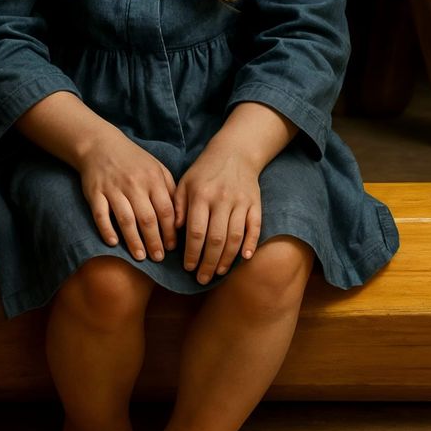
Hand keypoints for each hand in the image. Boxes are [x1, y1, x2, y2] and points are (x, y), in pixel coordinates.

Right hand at [74, 128, 178, 262]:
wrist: (100, 144)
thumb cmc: (133, 160)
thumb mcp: (157, 168)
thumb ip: (169, 190)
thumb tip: (180, 218)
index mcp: (152, 179)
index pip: (165, 210)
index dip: (170, 231)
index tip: (172, 248)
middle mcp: (134, 184)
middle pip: (147, 218)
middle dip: (154, 241)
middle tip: (158, 259)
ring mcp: (113, 188)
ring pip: (126, 219)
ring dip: (134, 240)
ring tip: (140, 257)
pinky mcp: (95, 192)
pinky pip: (101, 214)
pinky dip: (107, 229)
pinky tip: (113, 243)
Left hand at [175, 138, 261, 283]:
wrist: (235, 151)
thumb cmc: (204, 171)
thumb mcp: (184, 183)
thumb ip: (177, 206)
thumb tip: (175, 232)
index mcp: (201, 195)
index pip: (196, 232)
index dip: (192, 253)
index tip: (188, 268)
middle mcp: (221, 199)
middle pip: (216, 239)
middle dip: (208, 263)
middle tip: (202, 278)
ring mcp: (241, 202)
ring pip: (235, 237)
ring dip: (227, 259)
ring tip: (218, 273)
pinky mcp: (255, 203)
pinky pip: (255, 227)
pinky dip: (251, 244)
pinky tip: (244, 259)